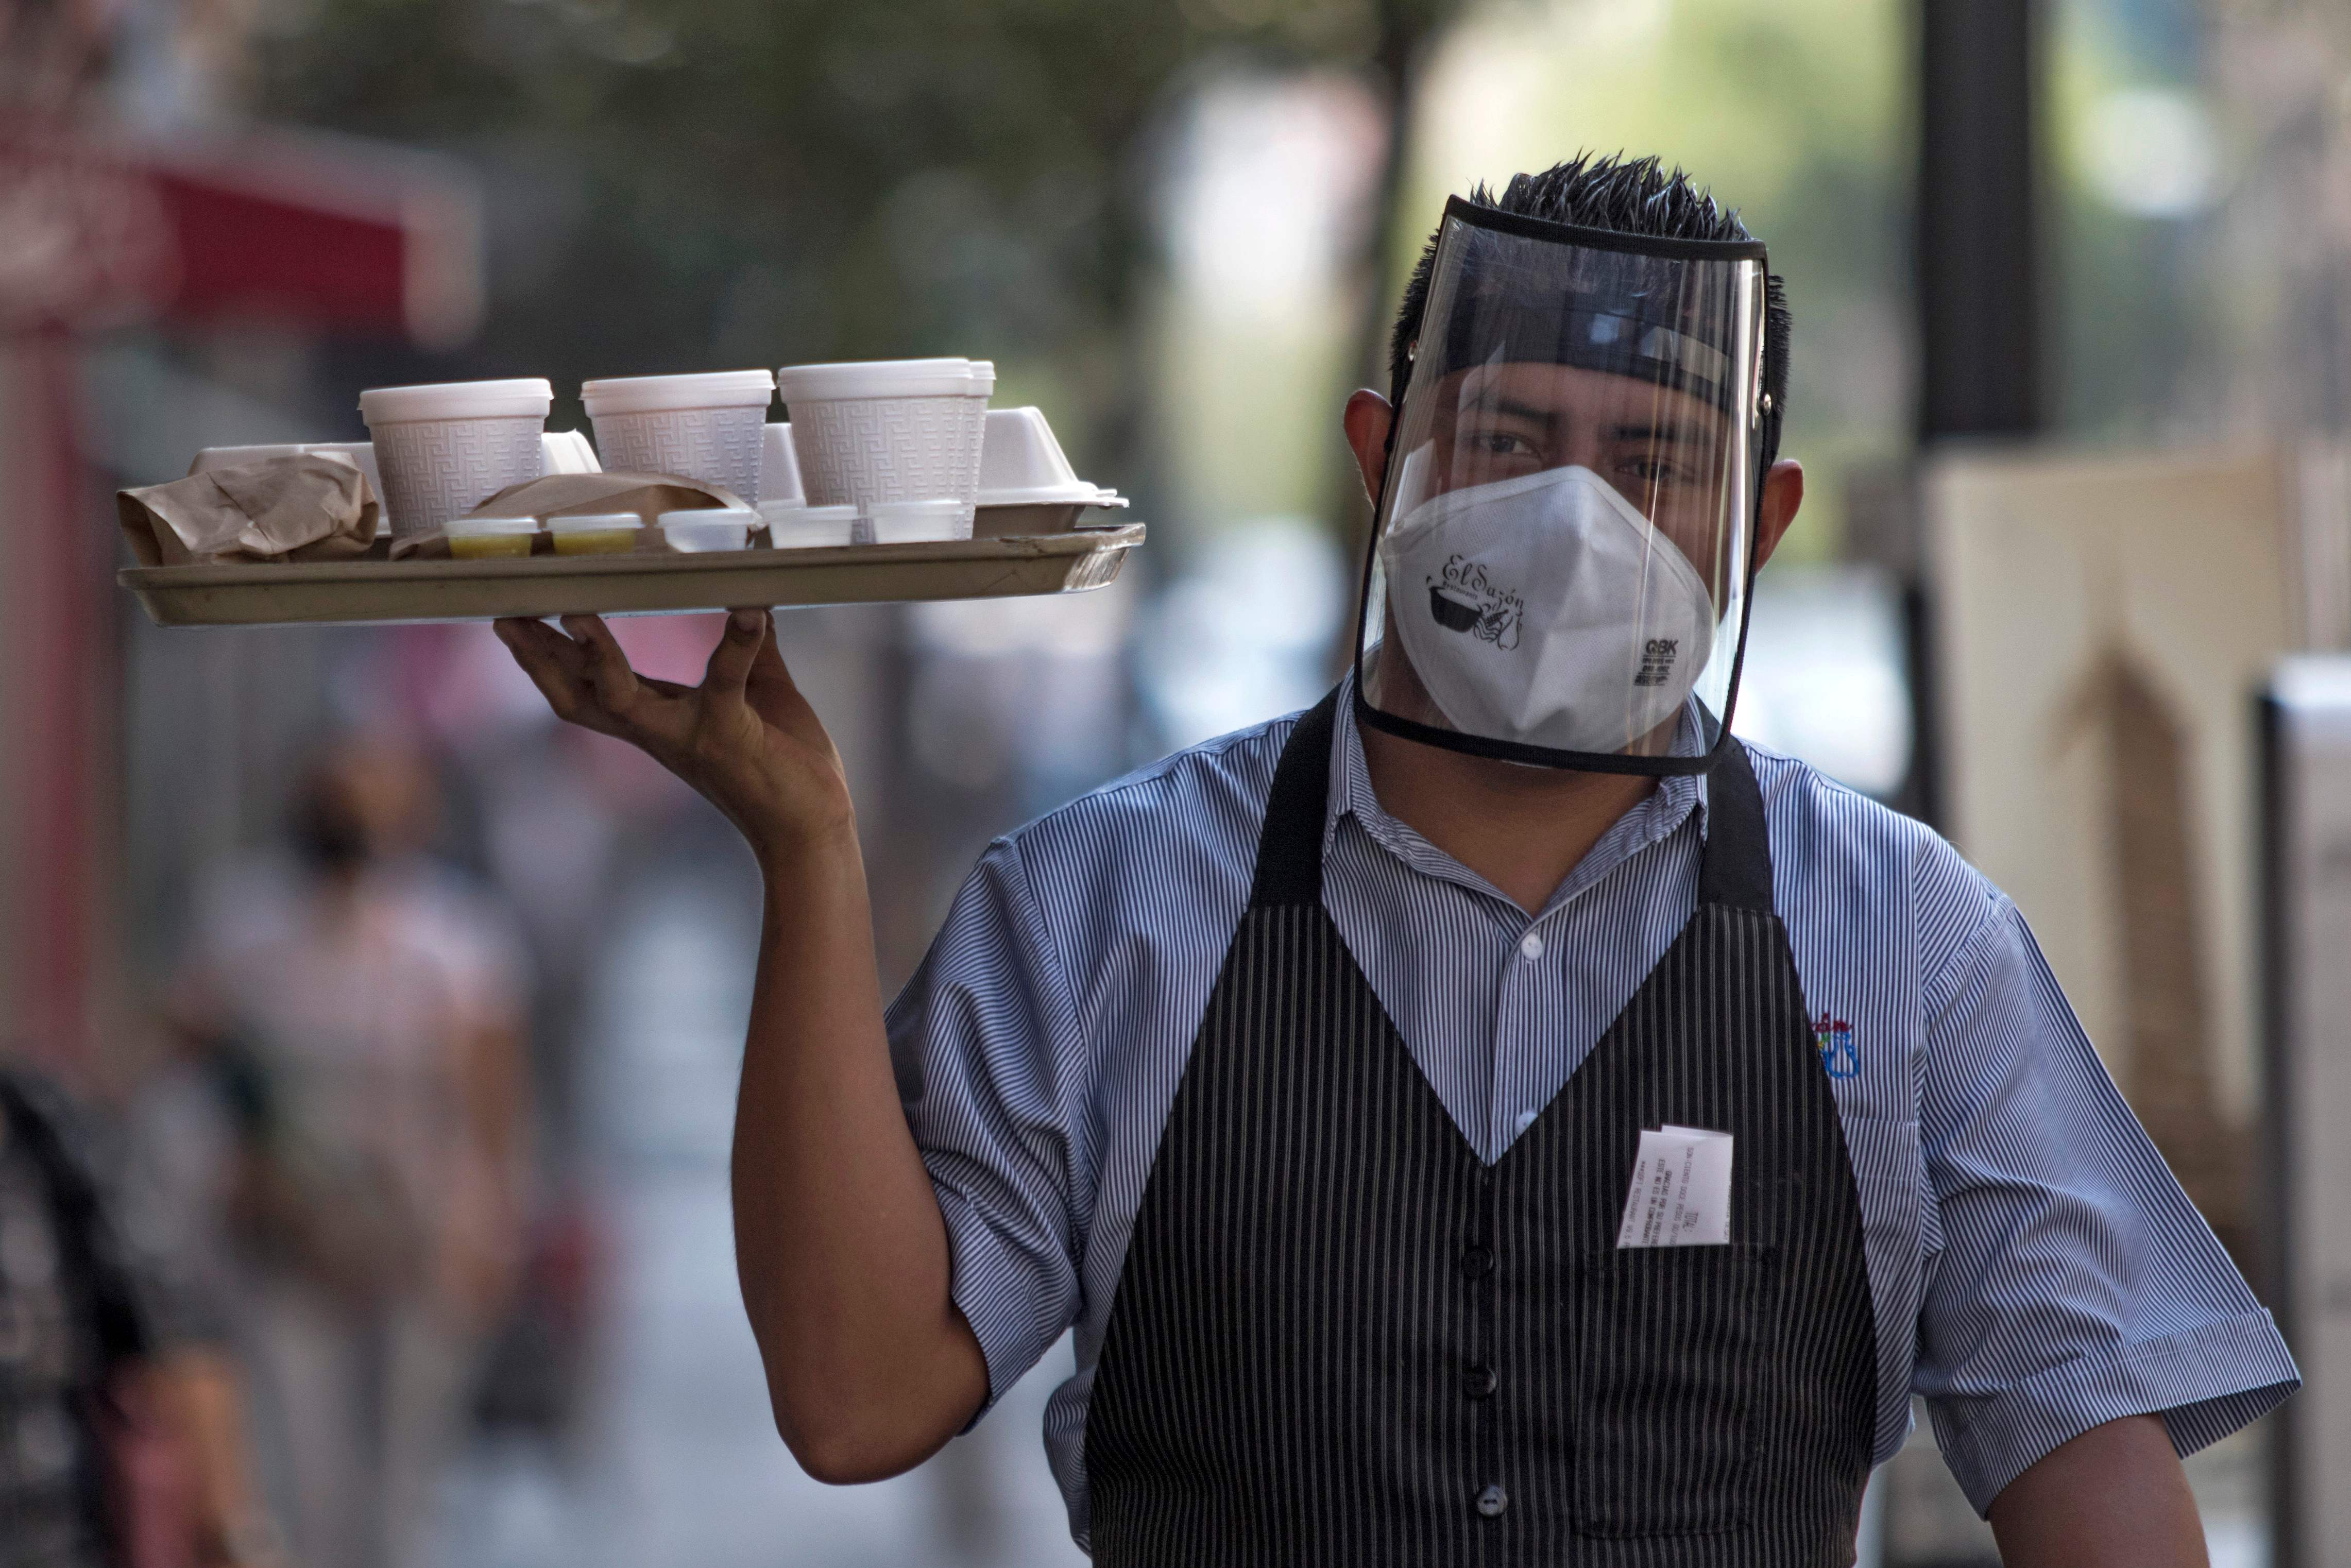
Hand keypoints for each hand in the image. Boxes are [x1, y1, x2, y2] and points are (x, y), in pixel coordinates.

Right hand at [494, 610, 852, 859]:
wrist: (810, 830)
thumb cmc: (786, 765)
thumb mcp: (760, 694)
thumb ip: (750, 651)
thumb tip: (751, 600)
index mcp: (659, 720)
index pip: (587, 688)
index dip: (549, 658)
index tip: (519, 619)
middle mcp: (660, 731)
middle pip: (578, 697)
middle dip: (539, 659)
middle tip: (506, 617)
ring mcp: (689, 735)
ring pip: (619, 698)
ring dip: (595, 656)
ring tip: (577, 612)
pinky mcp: (731, 734)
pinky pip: (727, 680)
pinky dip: (738, 640)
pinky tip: (748, 607)